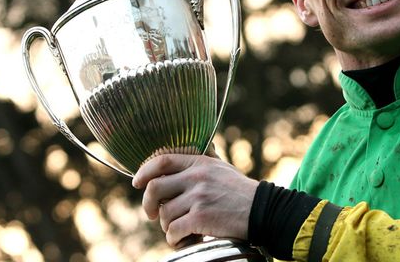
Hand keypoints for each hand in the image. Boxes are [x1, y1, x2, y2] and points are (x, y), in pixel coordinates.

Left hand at [132, 153, 257, 247]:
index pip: (162, 161)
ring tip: (179, 229)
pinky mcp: (201, 217)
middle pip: (155, 188)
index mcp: (200, 163)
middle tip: (151, 214)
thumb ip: (200, 163)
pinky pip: (173, 231)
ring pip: (164, 214)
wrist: (263, 211)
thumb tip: (177, 160)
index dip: (144, 171)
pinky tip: (185, 239)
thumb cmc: (241, 192)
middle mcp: (197, 178)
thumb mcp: (221, 169)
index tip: (137, 182)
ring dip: (167, 226)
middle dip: (147, 205)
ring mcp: (198, 197)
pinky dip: (175, 239)